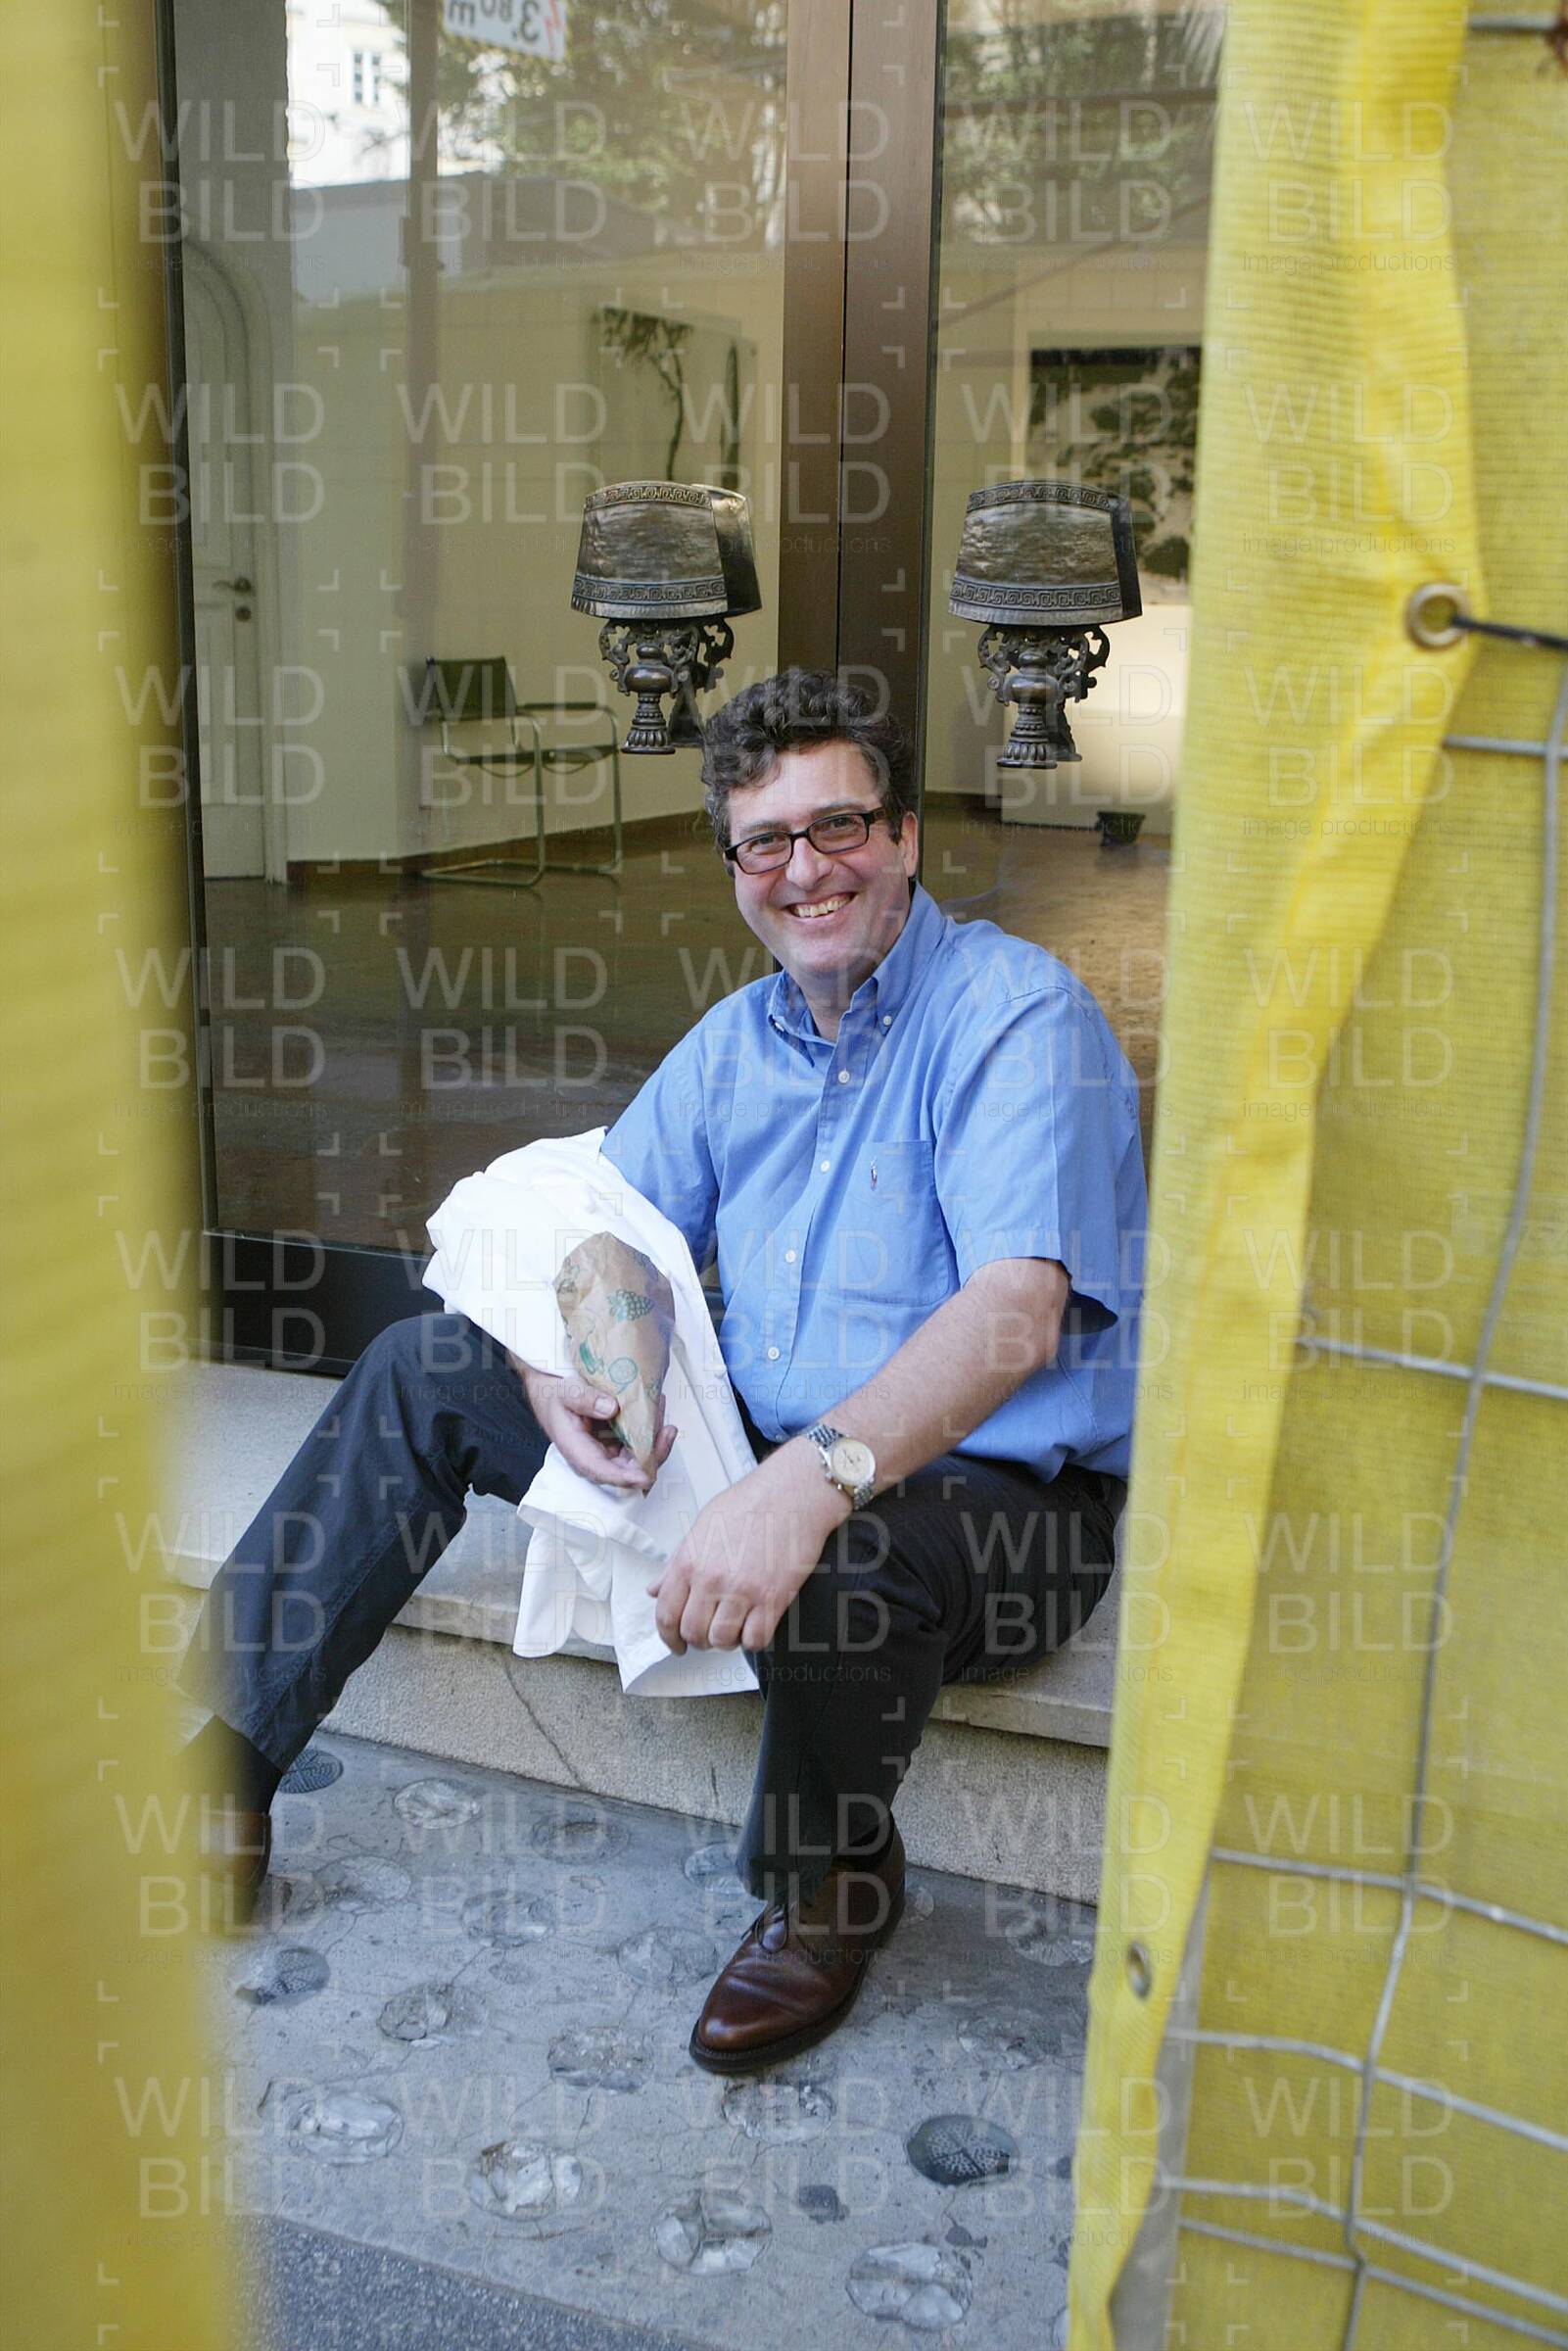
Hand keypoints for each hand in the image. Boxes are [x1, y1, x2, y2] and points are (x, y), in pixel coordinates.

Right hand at [514, 1360, 675, 1492]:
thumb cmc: (557, 1397)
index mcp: (578, 1451)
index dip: (625, 1477)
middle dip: (652, 1455)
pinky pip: (641, 1444)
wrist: (555, 1394)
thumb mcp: (564, 1392)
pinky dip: (652, 1429)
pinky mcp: (620, 1444)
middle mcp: (596, 1458)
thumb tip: (611, 1408)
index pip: (602, 1472)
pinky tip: (656, 1407)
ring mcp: (610, 1453)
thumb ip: (583, 1398)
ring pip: (639, 1459)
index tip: (644, 1476)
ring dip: (656, 1439)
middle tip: (667, 1431)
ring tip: (660, 1408)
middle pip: (628, 1470)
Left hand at [646, 1440, 849, 1654]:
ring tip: (734, 1629)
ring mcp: (742, 1590)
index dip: (668, 1638)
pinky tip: (755, 1625)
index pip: (666, 1615)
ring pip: (721, 1641)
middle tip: (709, 1635)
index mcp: (688, 1561)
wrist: (793, 1493)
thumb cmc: (750, 1503)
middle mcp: (711, 1579)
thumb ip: (677, 1562)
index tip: (676, 1645)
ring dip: (726, 1641)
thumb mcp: (702, 1526)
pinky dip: (753, 1639)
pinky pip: (755, 1639)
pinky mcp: (772, 1598)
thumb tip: (655, 1589)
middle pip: (693, 1633)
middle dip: (698, 1641)